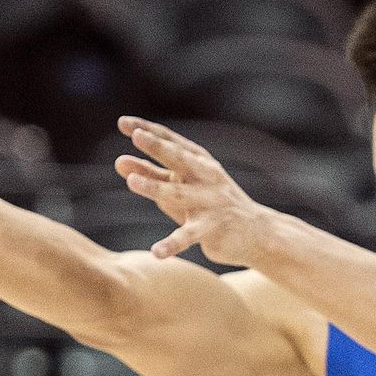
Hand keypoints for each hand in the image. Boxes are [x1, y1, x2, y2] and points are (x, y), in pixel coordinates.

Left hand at [114, 117, 297, 266]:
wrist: (257, 233)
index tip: (124, 123)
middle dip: (159, 147)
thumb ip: (152, 175)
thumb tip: (119, 162)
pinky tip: (156, 252)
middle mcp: (206, 177)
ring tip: (132, 181)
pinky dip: (171, 244)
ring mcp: (210, 203)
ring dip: (155, 187)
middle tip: (138, 136)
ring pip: (179, 194)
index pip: (171, 141)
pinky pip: (188, 236)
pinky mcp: (212, 229)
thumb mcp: (182, 186)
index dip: (148, 130)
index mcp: (199, 162)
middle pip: (179, 159)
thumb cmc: (212, 205)